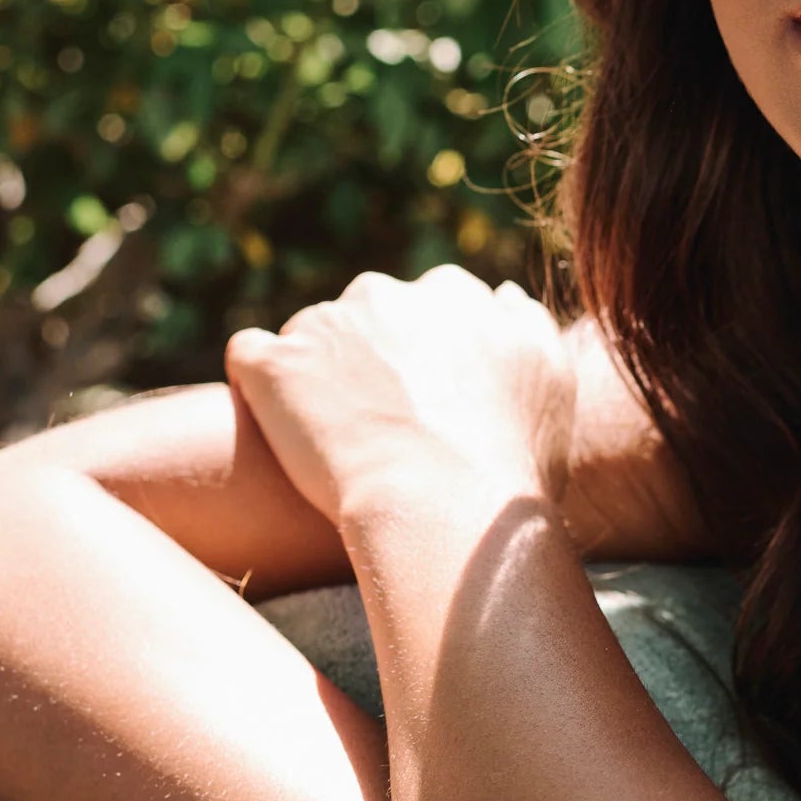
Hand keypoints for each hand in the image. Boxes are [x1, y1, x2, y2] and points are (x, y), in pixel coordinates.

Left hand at [224, 267, 576, 526]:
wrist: (444, 507)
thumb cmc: (510, 459)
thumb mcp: (551, 378)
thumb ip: (527, 323)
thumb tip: (503, 294)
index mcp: (455, 293)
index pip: (433, 302)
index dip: (428, 351)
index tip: (430, 397)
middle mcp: (388, 294)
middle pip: (368, 313)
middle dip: (369, 353)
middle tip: (381, 421)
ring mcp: (325, 325)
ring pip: (312, 336)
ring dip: (318, 374)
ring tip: (331, 439)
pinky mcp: (273, 365)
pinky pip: (249, 356)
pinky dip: (259, 384)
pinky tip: (275, 423)